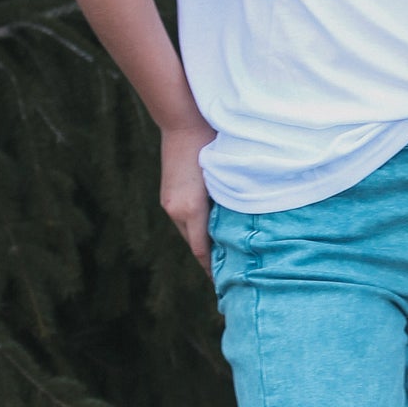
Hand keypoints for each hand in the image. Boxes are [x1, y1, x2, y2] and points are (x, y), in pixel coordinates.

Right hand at [159, 123, 215, 273]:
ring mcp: (169, 203)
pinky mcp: (168, 195)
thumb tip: (239, 228)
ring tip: (221, 253)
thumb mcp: (225, 178)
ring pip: (189, 231)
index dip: (213, 269)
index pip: (202, 251)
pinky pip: (183, 219)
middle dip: (210, 258)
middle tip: (229, 273)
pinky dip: (196, 227)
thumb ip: (230, 203)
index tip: (225, 283)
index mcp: (191, 210)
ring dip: (203, 241)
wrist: (183, 122)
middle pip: (195, 244)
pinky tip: (210, 228)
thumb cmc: (211, 145)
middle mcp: (176, 210)